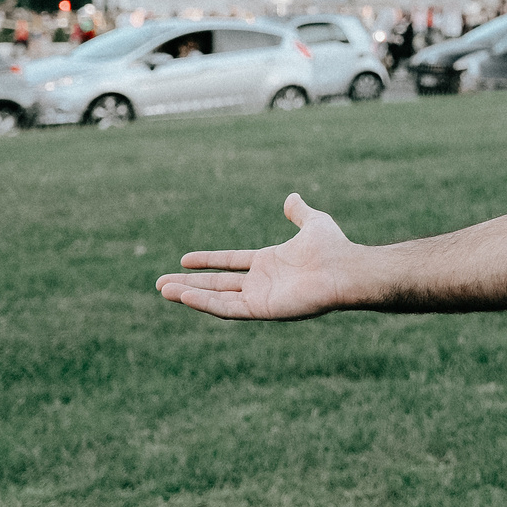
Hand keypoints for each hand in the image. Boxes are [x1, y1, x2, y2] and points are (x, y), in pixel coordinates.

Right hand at [157, 193, 365, 319]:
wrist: (346, 269)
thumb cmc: (334, 248)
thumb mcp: (313, 223)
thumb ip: (299, 213)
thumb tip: (292, 197)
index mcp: (269, 263)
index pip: (231, 262)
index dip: (208, 261)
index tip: (183, 259)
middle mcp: (262, 282)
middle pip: (218, 284)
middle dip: (189, 283)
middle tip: (159, 283)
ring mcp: (260, 297)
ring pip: (217, 297)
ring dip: (190, 294)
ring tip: (163, 290)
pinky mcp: (261, 309)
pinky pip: (228, 309)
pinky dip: (205, 304)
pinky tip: (184, 296)